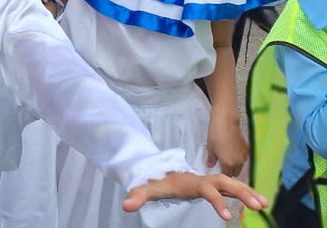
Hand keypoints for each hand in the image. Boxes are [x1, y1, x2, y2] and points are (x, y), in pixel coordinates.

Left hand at [122, 171, 264, 220]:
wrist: (164, 172)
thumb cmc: (158, 182)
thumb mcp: (148, 189)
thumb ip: (138, 196)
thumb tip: (125, 206)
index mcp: (193, 181)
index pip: (208, 190)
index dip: (217, 202)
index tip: (227, 217)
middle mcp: (206, 179)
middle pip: (227, 182)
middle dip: (242, 192)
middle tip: (258, 205)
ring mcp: (213, 181)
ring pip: (234, 184)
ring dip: (248, 192)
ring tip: (264, 204)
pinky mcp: (217, 185)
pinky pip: (234, 188)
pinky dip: (246, 192)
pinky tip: (259, 202)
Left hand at [206, 117, 248, 176]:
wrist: (226, 122)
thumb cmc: (215, 135)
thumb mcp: (210, 147)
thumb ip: (211, 159)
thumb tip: (209, 166)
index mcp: (228, 164)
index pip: (227, 176)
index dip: (222, 173)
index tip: (218, 169)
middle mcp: (238, 163)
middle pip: (235, 173)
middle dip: (229, 170)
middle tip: (222, 163)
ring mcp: (244, 157)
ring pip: (240, 166)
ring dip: (235, 165)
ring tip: (227, 156)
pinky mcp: (247, 150)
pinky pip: (243, 158)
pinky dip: (239, 157)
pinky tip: (232, 150)